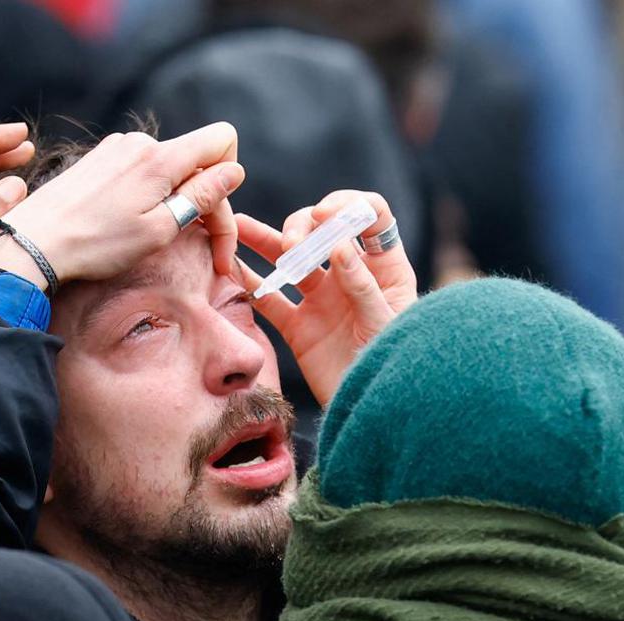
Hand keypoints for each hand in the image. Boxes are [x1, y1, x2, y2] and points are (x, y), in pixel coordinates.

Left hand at [0, 122, 245, 286]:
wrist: (33, 241)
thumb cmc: (96, 244)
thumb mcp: (159, 229)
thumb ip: (201, 196)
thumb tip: (234, 171)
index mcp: (161, 158)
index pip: (222, 140)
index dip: (230, 179)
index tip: (216, 221)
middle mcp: (141, 142)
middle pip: (197, 161)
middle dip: (207, 203)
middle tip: (208, 253)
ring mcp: (117, 148)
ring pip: (169, 168)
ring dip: (176, 200)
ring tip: (156, 237)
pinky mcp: (100, 159)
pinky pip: (142, 170)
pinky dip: (150, 195)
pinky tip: (130, 223)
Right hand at [235, 190, 416, 406]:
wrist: (375, 411)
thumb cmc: (395, 366)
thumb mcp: (385, 324)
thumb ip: (363, 287)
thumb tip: (339, 246)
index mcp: (385, 267)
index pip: (370, 217)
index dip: (347, 205)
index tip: (325, 214)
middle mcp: (351, 276)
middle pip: (322, 231)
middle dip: (301, 228)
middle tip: (291, 247)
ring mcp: (322, 300)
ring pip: (290, 260)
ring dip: (263, 241)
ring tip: (236, 227)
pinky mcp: (300, 327)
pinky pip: (270, 300)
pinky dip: (250, 284)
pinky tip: (228, 269)